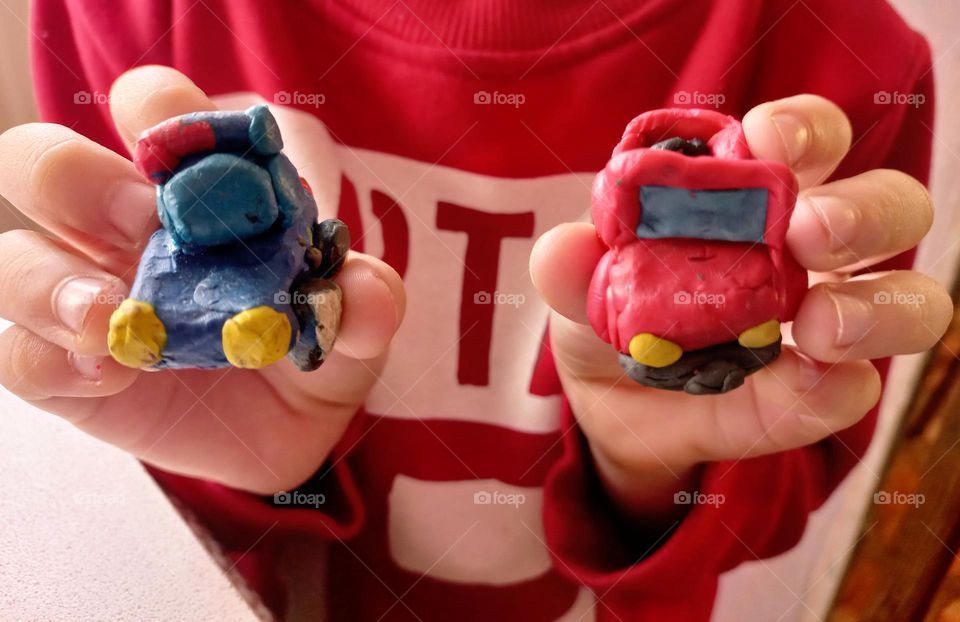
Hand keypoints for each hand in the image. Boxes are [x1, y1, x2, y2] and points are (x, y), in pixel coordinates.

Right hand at [0, 66, 404, 493]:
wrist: (292, 433)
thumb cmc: (310, 347)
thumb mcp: (352, 324)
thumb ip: (364, 301)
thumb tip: (367, 293)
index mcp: (194, 192)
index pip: (153, 113)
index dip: (158, 108)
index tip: (183, 135)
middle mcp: (122, 231)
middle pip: (48, 165)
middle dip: (80, 178)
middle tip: (139, 222)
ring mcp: (84, 297)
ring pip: (15, 256)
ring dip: (50, 279)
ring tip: (109, 316)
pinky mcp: (67, 369)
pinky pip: (19, 354)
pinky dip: (52, 360)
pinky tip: (109, 375)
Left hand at [530, 95, 951, 520]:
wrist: (612, 403)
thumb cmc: (611, 313)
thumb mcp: (579, 287)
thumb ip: (574, 268)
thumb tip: (561, 249)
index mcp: (757, 197)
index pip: (807, 140)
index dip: (803, 128)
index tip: (769, 139)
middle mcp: (811, 251)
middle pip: (889, 207)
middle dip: (862, 212)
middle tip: (810, 235)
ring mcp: (827, 324)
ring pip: (908, 299)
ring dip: (878, 307)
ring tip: (819, 325)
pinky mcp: (815, 396)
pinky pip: (850, 391)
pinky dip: (831, 390)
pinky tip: (804, 385)